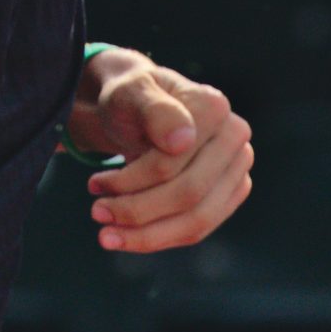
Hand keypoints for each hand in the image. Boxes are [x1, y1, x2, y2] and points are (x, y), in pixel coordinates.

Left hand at [64, 48, 252, 252]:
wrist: (138, 111)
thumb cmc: (131, 99)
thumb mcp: (129, 93)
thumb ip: (154, 110)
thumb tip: (182, 141)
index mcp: (214, 107)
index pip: (173, 161)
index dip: (133, 180)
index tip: (94, 183)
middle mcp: (234, 138)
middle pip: (189, 194)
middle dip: (137, 210)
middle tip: (96, 212)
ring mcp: (236, 169)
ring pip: (197, 221)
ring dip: (147, 235)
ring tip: (106, 234)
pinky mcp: (230, 195)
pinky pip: (197, 230)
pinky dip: (158, 238)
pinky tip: (126, 236)